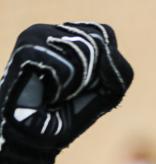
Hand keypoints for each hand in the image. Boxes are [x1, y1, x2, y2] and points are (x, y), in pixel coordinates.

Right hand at [0, 22, 132, 163]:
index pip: (105, 33)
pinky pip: (65, 68)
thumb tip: (106, 49)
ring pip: (83, 52)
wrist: (39, 133)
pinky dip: (63, 88)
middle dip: (93, 75)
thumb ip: (120, 70)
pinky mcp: (27, 49)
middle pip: (97, 42)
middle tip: (70, 90)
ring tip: (58, 91)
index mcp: (75, 33)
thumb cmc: (73, 110)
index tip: (88, 82)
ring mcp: (38, 35)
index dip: (105, 64)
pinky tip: (47, 93)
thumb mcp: (111, 91)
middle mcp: (55, 29)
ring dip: (77, 83)